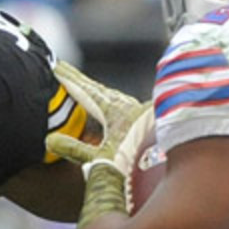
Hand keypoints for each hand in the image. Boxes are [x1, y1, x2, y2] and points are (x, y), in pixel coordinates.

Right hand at [45, 61, 150, 177]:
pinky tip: (120, 112)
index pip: (86, 92)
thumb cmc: (143, 161)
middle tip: (68, 73)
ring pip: (116, 99)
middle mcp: (131, 108)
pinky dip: (117, 105)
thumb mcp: (101, 158)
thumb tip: (50, 140)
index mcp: (116, 111)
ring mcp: (144, 115)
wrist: (178, 160)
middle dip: (82, 82)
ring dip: (100, 93)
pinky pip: (128, 108)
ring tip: (90, 90)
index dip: (70, 80)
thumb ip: (75, 149)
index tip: (57, 67)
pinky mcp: (154, 124)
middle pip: (101, 91)